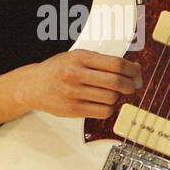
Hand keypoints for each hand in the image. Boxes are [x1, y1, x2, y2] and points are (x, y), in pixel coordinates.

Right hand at [11, 49, 140, 119]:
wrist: (33, 85)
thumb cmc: (57, 70)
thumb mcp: (76, 57)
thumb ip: (101, 62)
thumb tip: (133, 69)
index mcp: (79, 57)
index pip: (115, 63)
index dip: (131, 69)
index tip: (136, 72)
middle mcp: (75, 74)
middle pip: (116, 82)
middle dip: (130, 85)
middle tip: (131, 86)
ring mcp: (74, 93)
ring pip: (111, 98)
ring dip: (116, 97)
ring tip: (111, 93)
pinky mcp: (73, 109)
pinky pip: (103, 111)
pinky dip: (108, 108)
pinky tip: (102, 103)